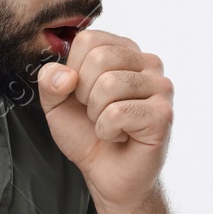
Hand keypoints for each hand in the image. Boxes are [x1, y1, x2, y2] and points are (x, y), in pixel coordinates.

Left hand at [37, 28, 173, 213]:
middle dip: (84, 94)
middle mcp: (148, 63)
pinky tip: (121, 136)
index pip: (88, 39)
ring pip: (109, 85)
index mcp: (124, 51)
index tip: (82, 95)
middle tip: (97, 113)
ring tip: (110, 124)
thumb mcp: (56, 103)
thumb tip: (65, 75)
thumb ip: (49, 81)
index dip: (73, 71)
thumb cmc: (87, 134)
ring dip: (96, 114)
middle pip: (99, 58)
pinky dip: (107, 131)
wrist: (108, 174)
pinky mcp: (163, 114)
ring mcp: (161, 87)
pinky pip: (118, 113)